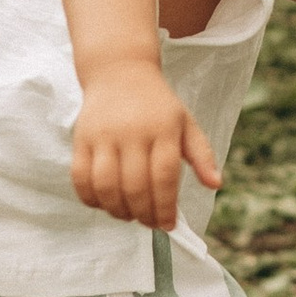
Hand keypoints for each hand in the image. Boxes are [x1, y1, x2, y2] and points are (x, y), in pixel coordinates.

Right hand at [70, 59, 219, 226]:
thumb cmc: (157, 105)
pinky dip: (91, 199)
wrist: (120, 72)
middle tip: (149, 223)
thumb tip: (215, 184)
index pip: (164, 176)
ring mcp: (103, 135)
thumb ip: (202, 155)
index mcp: (163, 128)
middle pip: (135, 186)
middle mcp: (131, 131)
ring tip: (129, 215)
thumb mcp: (186, 123)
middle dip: (144, 214)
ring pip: (105, 185)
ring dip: (117, 210)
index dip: (166, 207)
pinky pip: (80, 178)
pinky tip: (105, 203)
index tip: (169, 224)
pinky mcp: (81, 138)